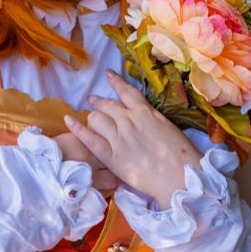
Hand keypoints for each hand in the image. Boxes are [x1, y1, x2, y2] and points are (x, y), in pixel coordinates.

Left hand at [63, 70, 202, 207]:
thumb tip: (144, 115)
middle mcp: (128, 121)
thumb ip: (152, 118)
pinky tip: (68, 120)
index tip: (108, 75)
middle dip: (100, 101)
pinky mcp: (111, 156)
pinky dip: (77, 128)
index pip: (126, 92)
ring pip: (96, 118)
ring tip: (90, 117)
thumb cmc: (182, 155)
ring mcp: (118, 138)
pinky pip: (89, 138)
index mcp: (145, 112)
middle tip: (93, 99)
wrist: (180, 177)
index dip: (116, 82)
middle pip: (108, 105)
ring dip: (93, 116)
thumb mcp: (169, 127)